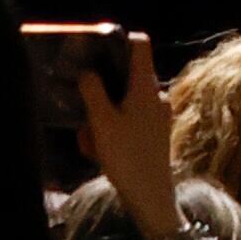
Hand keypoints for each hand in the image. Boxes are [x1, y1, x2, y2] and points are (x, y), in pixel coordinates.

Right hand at [78, 29, 181, 239]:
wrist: (151, 198)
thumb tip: (88, 71)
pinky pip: (128, 125)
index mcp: (146, 86)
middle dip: (100, 94)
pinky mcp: (154, 136)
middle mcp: (156, 96)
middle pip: (125, 79)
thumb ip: (93, 92)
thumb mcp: (102, 122)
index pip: (140, 45)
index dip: (119, 41)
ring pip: (123, 106)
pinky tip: (97, 154)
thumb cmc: (127, 156)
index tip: (96, 50)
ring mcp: (157, 117)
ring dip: (102, 119)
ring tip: (88, 142)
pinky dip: (112, 133)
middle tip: (83, 113)